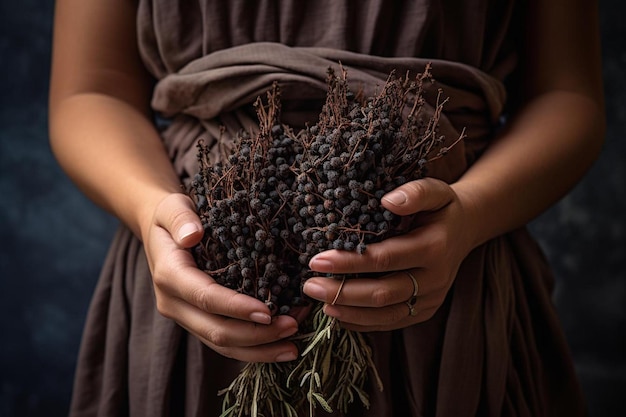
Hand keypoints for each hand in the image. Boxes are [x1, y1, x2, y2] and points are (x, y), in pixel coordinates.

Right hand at [141, 193, 299, 361]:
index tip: (268, 312)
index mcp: (169, 275)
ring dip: (258, 349)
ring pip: (221, 345)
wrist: (160, 231)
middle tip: (293, 326)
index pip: (205, 298)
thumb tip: (192, 234)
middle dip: (256, 335)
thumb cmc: (172, 215)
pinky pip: (224, 343)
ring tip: (292, 345)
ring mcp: (184, 317)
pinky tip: (280, 345)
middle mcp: (173, 303)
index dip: (236, 308)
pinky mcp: (197, 322)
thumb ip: (180, 218)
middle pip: (216, 331)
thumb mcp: (172, 207)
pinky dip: (253, 348)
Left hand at [302, 178, 476, 331]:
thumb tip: (387, 201)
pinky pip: (390, 322)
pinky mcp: (424, 311)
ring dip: (348, 311)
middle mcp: (434, 278)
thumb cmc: (441, 208)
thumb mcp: (435, 191)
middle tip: (308, 286)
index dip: (348, 262)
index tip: (316, 259)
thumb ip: (415, 193)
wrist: (466, 230)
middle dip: (341, 292)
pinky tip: (339, 313)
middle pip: (381, 292)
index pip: (384, 259)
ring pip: (384, 314)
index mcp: (433, 247)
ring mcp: (430, 299)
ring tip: (319, 302)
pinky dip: (362, 322)